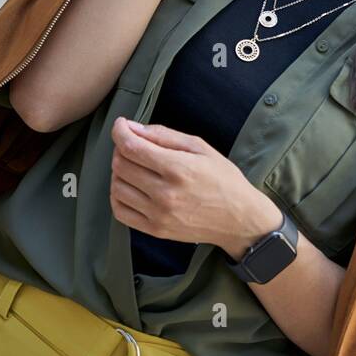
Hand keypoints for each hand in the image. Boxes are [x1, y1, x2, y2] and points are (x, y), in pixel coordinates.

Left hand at [109, 116, 278, 255]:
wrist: (239, 219)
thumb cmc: (223, 180)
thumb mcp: (201, 148)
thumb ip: (165, 135)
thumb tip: (133, 128)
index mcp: (178, 168)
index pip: (131, 147)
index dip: (120, 131)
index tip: (121, 125)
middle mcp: (165, 193)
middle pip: (121, 165)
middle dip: (121, 148)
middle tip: (133, 143)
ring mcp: (158, 214)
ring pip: (117, 187)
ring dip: (119, 171)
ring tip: (134, 165)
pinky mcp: (155, 230)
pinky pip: (120, 211)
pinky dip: (118, 195)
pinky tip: (130, 187)